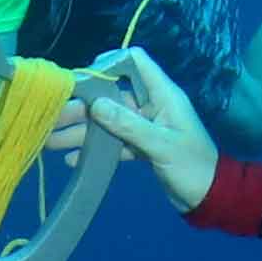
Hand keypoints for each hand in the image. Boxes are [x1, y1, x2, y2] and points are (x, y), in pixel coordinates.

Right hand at [58, 51, 219, 210]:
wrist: (210, 198)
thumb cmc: (192, 167)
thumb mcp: (160, 145)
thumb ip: (128, 125)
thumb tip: (96, 105)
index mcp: (163, 95)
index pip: (135, 62)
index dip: (109, 62)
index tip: (82, 78)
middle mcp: (151, 105)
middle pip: (113, 95)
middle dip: (83, 106)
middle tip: (53, 117)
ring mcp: (146, 126)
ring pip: (109, 121)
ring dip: (83, 130)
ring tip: (51, 141)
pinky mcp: (142, 146)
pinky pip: (115, 142)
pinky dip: (97, 150)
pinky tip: (73, 160)